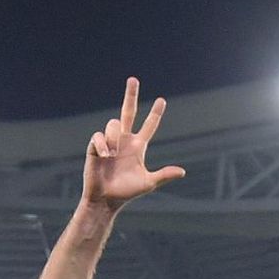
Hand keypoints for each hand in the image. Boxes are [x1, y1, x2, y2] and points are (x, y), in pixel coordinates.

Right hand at [82, 77, 185, 209]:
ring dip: (114, 137)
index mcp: (138, 147)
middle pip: (128, 112)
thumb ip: (164, 175)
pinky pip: (99, 136)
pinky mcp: (95, 146)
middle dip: (130, 95)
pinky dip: (103, 145)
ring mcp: (110, 142)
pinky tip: (104, 156)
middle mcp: (124, 141)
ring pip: (114, 124)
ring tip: (112, 155)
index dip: (155, 114)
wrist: (105, 199)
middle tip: (133, 79)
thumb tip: (183, 172)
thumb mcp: (148, 183)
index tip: (162, 100)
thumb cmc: (127, 192)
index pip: (149, 126)